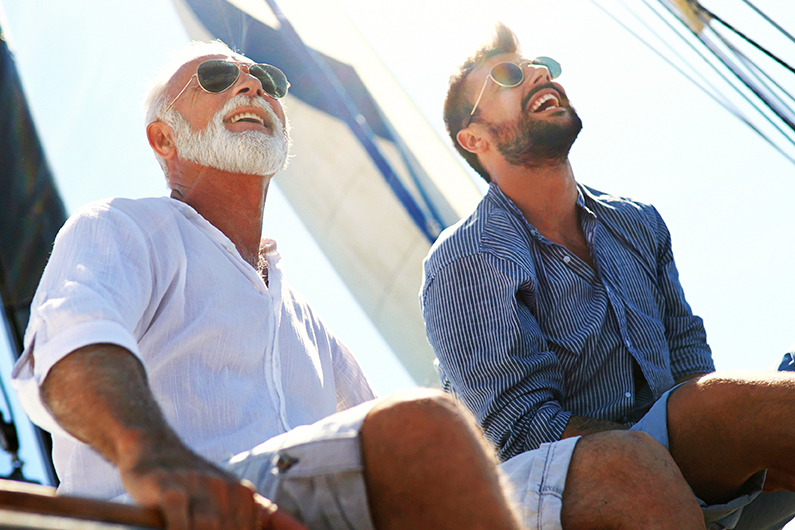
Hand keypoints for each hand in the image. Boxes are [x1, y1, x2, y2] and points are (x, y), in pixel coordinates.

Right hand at [119, 445, 306, 529]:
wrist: (154, 447)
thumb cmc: (191, 482)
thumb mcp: (227, 497)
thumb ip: (261, 516)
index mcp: (245, 495)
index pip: (256, 528)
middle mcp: (228, 490)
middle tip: (211, 529)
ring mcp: (200, 488)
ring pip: (211, 528)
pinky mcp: (170, 488)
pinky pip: (180, 519)